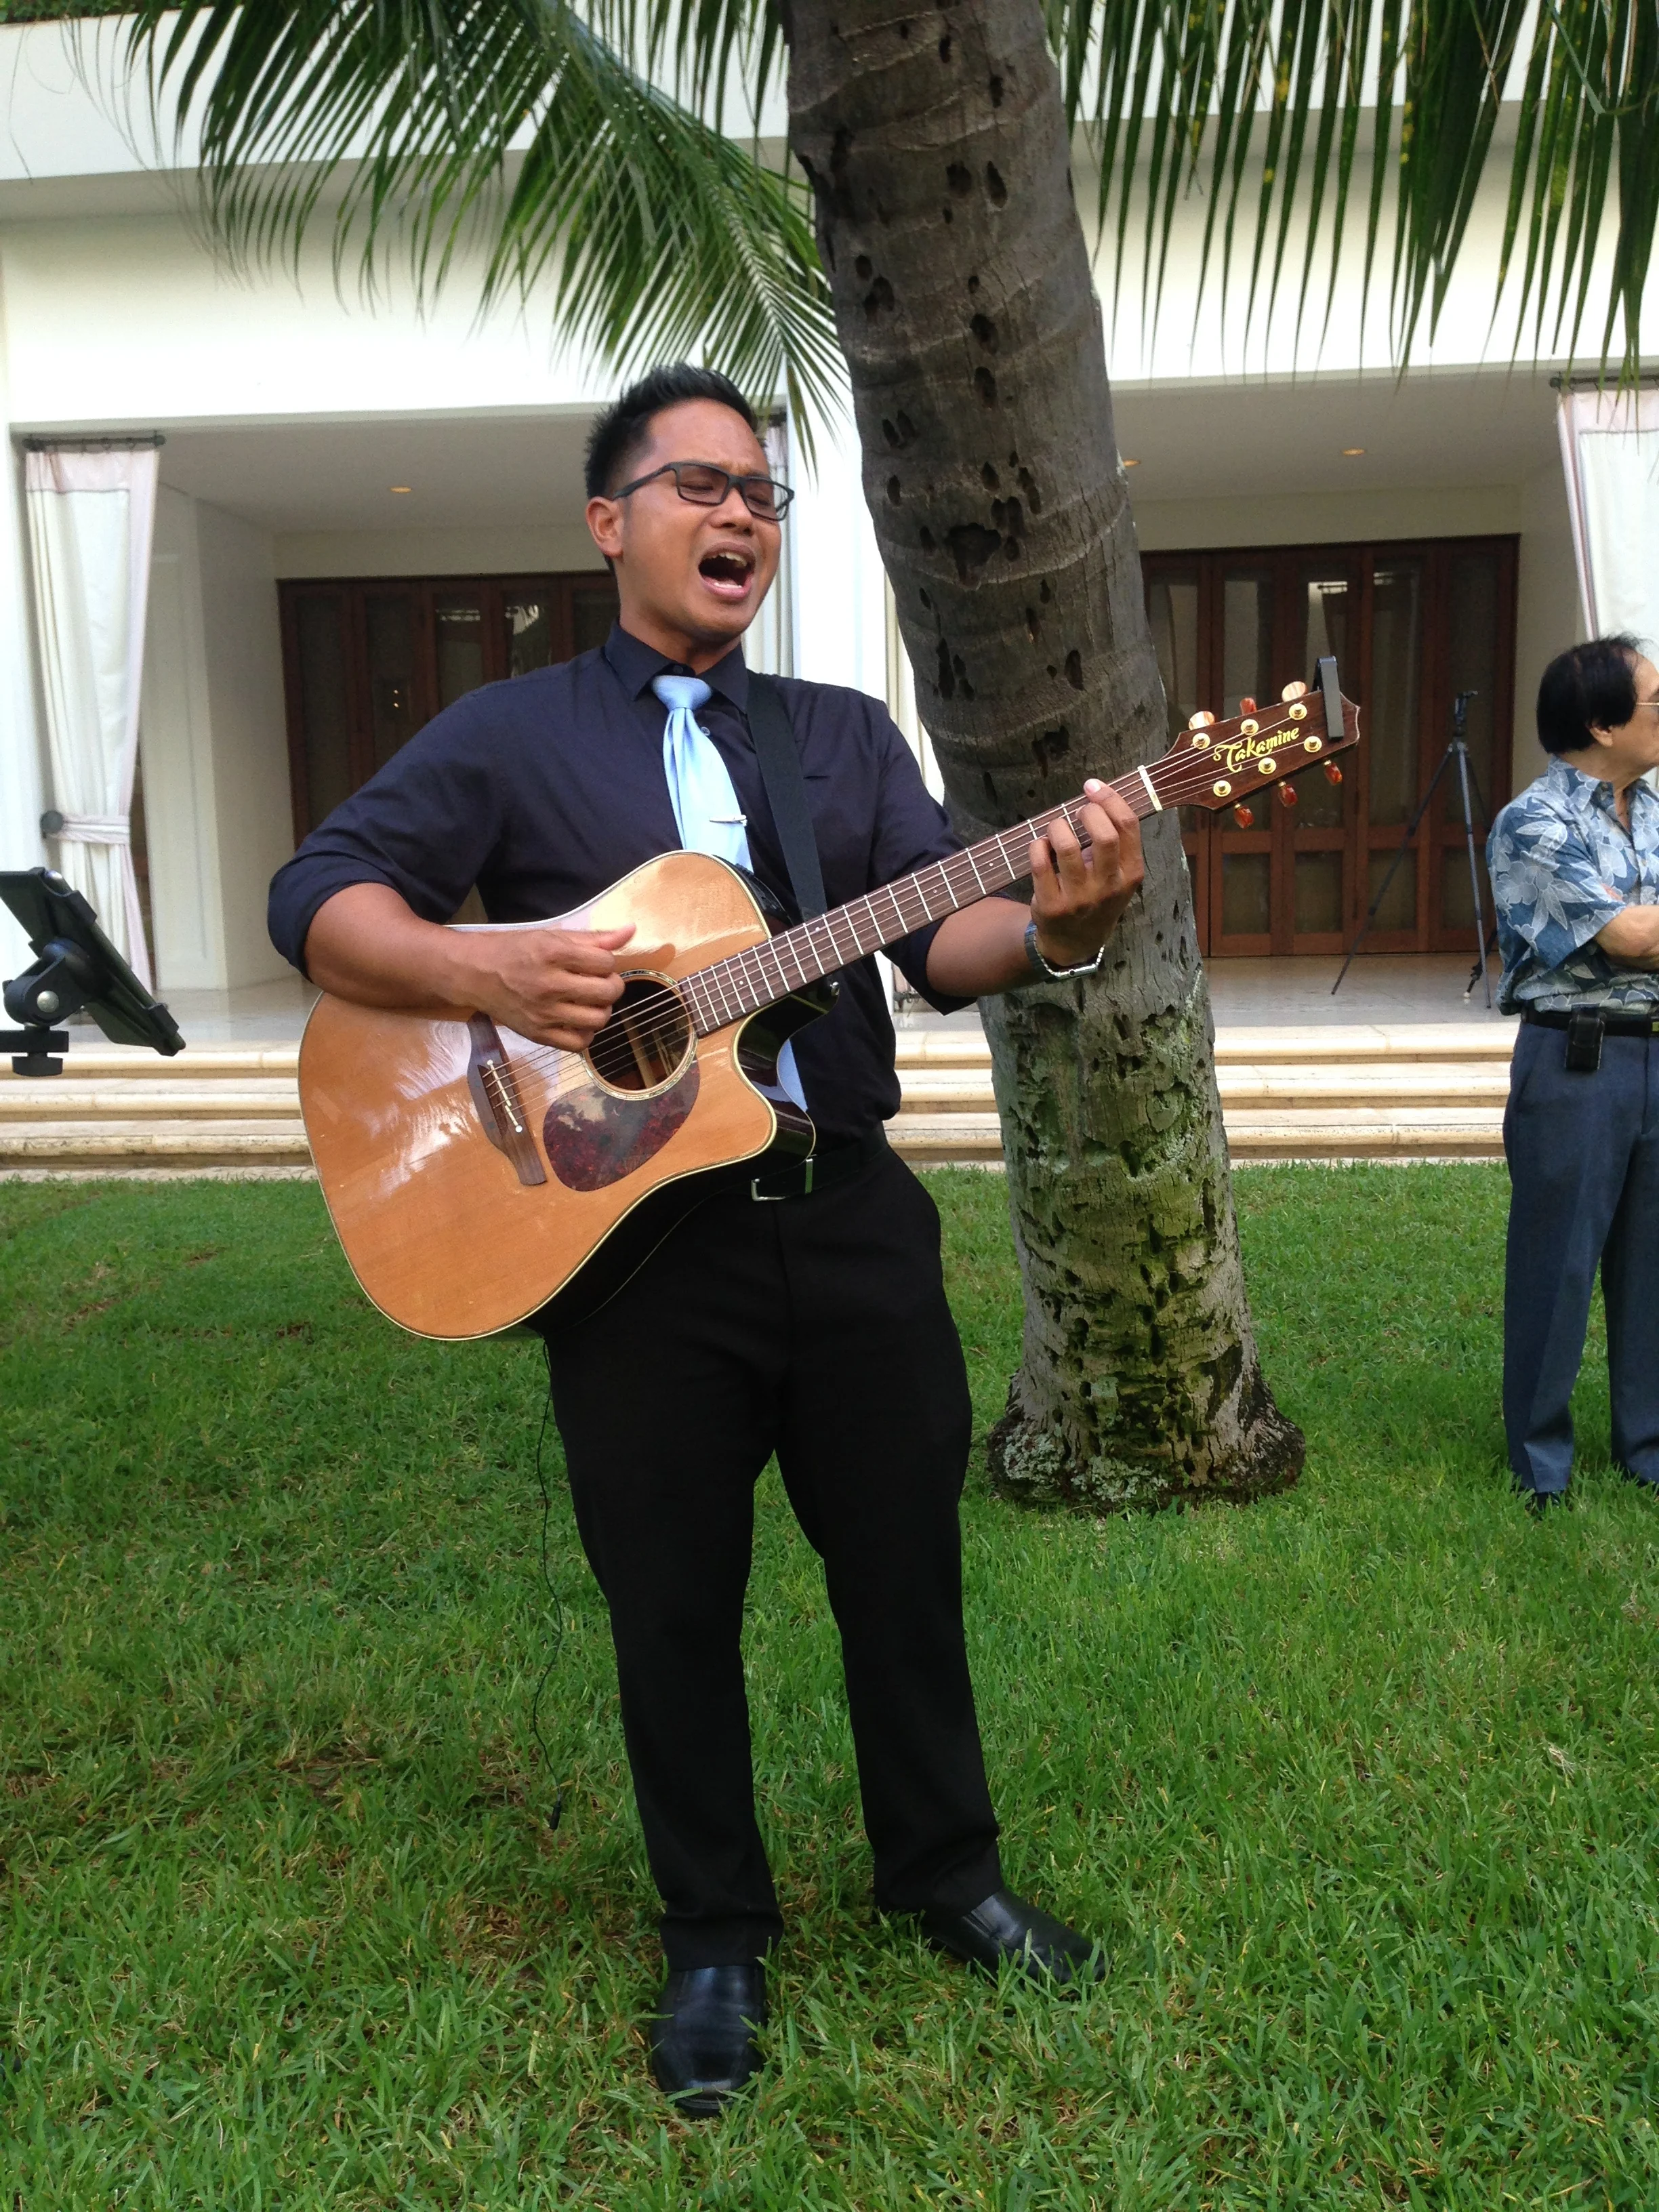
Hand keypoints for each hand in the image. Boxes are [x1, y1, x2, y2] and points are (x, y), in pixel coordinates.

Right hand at [450, 924, 634, 1050]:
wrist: (472, 973)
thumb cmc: (513, 950)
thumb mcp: (551, 935)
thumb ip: (592, 938)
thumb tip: (630, 931)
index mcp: (553, 953)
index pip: (606, 962)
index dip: (607, 962)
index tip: (595, 963)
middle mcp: (549, 985)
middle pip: (607, 992)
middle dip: (611, 985)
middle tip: (599, 982)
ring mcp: (543, 1013)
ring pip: (598, 1020)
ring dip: (602, 1010)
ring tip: (590, 1002)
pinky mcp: (537, 1034)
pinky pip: (578, 1044)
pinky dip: (586, 1034)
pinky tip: (579, 1020)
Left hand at [1029, 781, 1144, 966]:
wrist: (1075, 942)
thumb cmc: (1097, 896)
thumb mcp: (1118, 875)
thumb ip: (1116, 841)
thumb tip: (1098, 793)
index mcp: (1131, 874)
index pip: (1128, 826)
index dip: (1110, 798)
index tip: (1093, 787)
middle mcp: (1109, 888)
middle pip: (1103, 835)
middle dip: (1087, 812)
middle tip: (1077, 812)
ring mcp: (1079, 899)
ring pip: (1067, 846)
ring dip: (1057, 827)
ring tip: (1056, 829)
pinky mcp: (1051, 906)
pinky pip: (1039, 862)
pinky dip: (1037, 846)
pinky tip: (1040, 846)